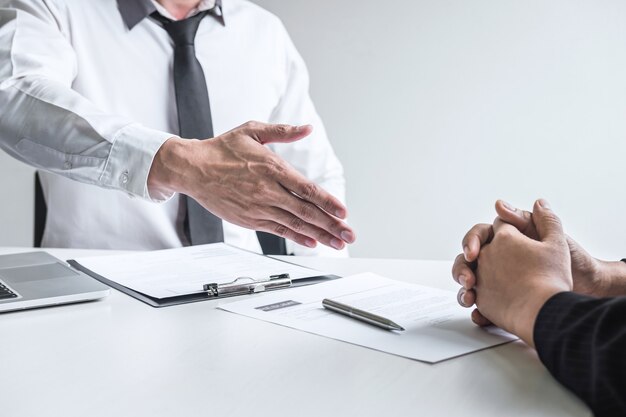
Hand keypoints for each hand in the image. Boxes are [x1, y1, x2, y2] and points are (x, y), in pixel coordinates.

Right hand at [148, 121, 355, 249]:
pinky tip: (312, 243)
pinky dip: (297, 238)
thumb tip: (307, 128)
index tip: (344, 212)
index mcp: (272, 167)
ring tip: (337, 243)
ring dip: (319, 235)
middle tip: (349, 234)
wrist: (192, 168)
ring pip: (295, 224)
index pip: (307, 189)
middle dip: (331, 225)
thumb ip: (283, 131)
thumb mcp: (252, 130)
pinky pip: (279, 230)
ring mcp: (259, 207)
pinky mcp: (250, 219)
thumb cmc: (222, 149)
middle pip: (306, 211)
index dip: (328, 202)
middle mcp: (268, 190)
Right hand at [452, 201, 625, 325]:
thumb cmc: (572, 264)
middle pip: (468, 261)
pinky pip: (483, 307)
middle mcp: (499, 261)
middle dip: (462, 269)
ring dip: (464, 291)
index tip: (473, 252)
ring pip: (470, 284)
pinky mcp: (501, 304)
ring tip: (470, 298)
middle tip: (468, 280)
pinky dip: (478, 311)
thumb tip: (499, 204)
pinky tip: (479, 314)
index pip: (480, 236)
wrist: (586, 291)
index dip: (471, 242)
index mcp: (508, 241)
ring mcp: (497, 283)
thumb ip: (528, 220)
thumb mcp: (551, 239)